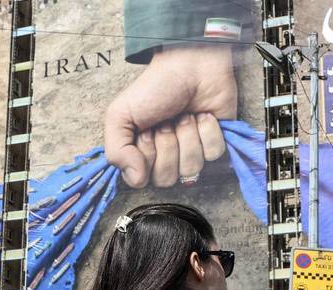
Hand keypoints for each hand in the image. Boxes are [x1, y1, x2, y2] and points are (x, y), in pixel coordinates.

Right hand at [104, 45, 236, 187]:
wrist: (189, 65)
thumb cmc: (154, 88)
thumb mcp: (120, 115)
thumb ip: (116, 151)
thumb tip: (135, 180)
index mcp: (142, 154)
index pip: (143, 179)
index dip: (146, 155)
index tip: (146, 131)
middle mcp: (167, 157)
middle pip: (168, 178)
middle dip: (168, 145)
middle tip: (167, 122)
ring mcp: (193, 152)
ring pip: (192, 168)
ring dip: (188, 136)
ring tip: (185, 116)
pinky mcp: (216, 143)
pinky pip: (214, 154)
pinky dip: (208, 131)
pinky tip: (203, 115)